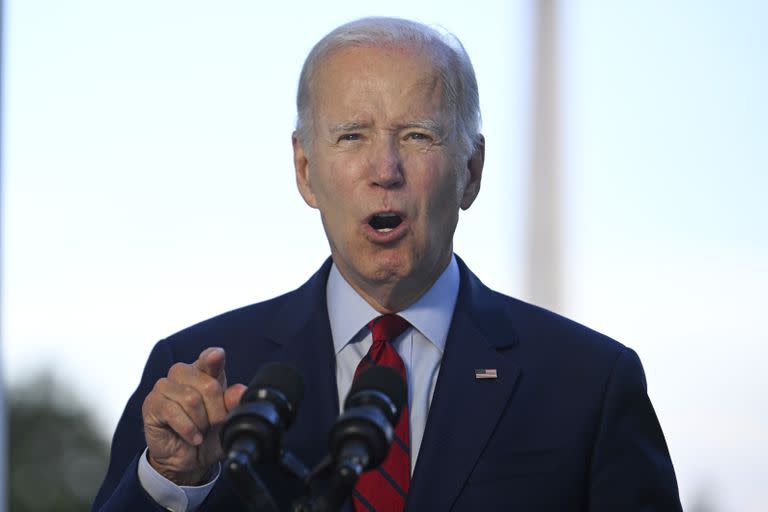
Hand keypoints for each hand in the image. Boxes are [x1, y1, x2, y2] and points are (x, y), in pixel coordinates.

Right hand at [142, 347, 246, 484]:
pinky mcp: (152, 403)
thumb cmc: (208, 435)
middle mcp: (184, 373)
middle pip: (208, 385)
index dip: (214, 358)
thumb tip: (241, 391)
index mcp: (205, 371)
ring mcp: (165, 386)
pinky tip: (192, 437)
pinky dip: (187, 429)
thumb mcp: (226, 421)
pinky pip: (172, 411)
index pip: (210, 357)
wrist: (188, 460)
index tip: (217, 356)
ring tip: (199, 430)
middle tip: (212, 424)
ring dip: (200, 422)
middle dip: (216, 412)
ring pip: (190, 399)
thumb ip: (233, 404)